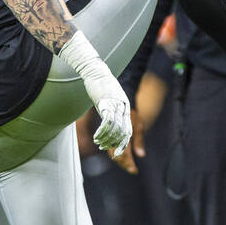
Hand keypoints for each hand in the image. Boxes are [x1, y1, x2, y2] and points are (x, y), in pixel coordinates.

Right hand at [59, 33, 132, 157]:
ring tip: (100, 144)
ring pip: (115, 128)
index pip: (129, 130)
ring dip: (107, 139)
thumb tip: (109, 123)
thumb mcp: (110, 100)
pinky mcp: (106, 103)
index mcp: (126, 107)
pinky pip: (107, 122)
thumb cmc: (102, 85)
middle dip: (116, 144)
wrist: (96, 71)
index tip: (119, 153)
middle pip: (123, 131)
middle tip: (107, 150)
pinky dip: (102, 132)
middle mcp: (123, 107)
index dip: (124, 142)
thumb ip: (112, 111)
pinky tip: (97, 138)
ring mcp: (115, 105)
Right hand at [111, 109, 145, 173]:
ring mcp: (110, 138)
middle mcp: (114, 138)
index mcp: (121, 134)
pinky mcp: (110, 138)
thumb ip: (139, 141)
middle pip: (117, 156)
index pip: (124, 153)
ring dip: (121, 162)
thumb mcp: (138, 126)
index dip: (128, 163)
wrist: (122, 106)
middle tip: (133, 170)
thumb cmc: (133, 116)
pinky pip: (112, 149)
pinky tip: (125, 160)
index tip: (134, 171)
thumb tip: (141, 156)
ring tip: (131, 167)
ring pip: (113, 154)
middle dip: (125, 164)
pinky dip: (118, 156)